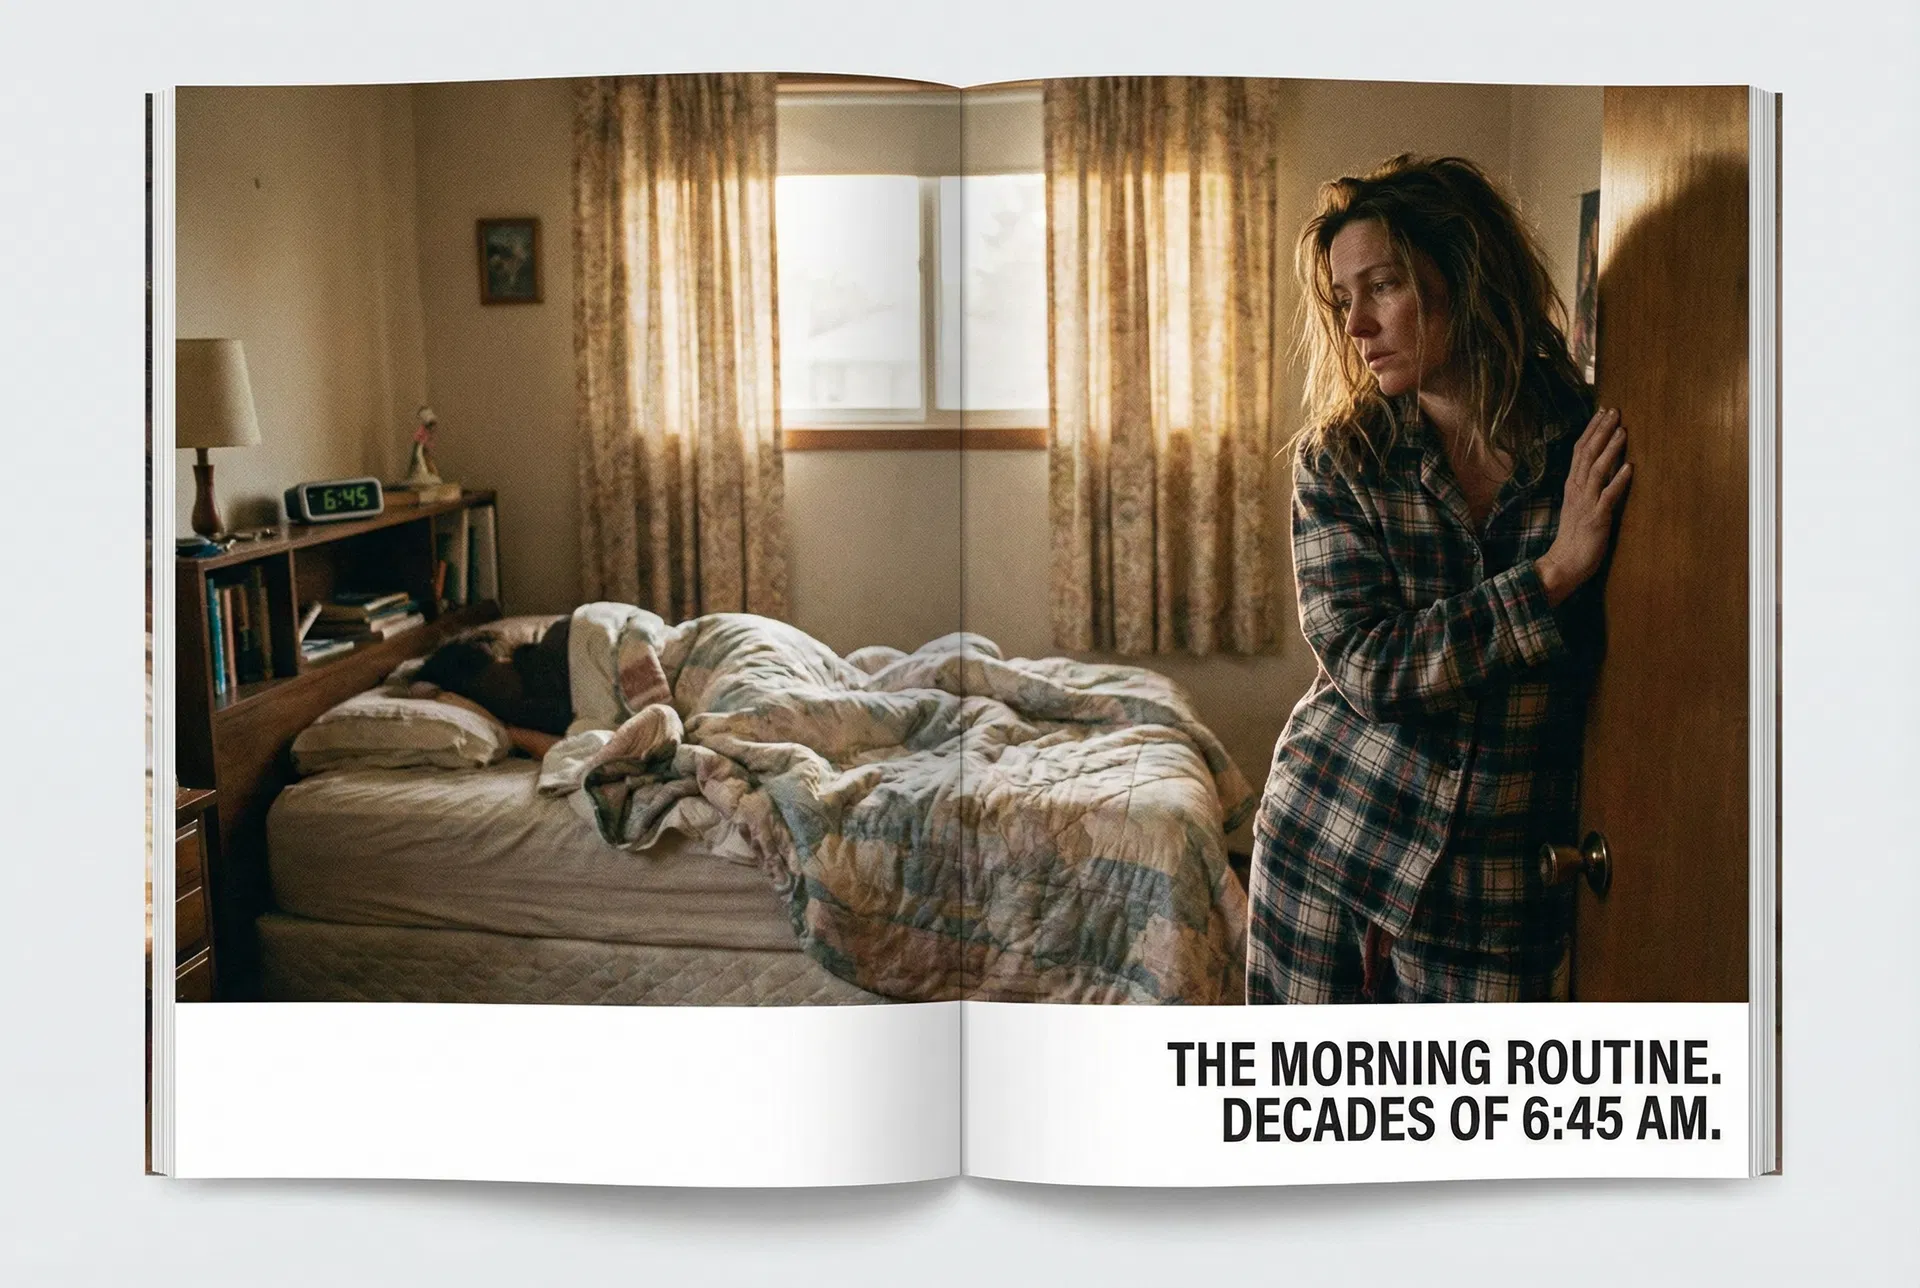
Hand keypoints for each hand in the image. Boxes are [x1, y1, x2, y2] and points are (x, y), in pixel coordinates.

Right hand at [1538, 407, 1631, 606]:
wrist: (1564, 563)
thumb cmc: (1574, 537)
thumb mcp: (1577, 506)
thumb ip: (1586, 487)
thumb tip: (1602, 470)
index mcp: (1572, 485)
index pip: (1579, 451)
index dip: (1591, 430)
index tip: (1602, 411)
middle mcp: (1576, 490)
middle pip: (1587, 454)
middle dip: (1601, 431)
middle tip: (1614, 411)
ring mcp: (1586, 503)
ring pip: (1597, 470)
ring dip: (1610, 449)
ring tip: (1623, 431)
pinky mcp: (1596, 518)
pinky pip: (1608, 496)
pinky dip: (1618, 481)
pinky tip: (1629, 468)